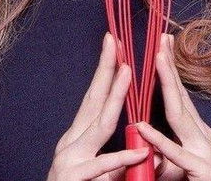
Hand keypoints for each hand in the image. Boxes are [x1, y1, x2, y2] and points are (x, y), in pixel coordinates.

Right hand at [47, 31, 158, 179]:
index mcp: (77, 139)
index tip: (115, 47)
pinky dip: (119, 160)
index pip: (93, 99)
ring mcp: (70, 161)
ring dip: (114, 97)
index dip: (105, 72)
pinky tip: (138, 151)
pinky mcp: (74, 180)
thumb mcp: (96, 175)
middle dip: (105, 70)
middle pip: (92, 101)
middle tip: (115, 43)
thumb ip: (114, 162)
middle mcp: (71, 144)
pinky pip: (101, 168)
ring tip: (128, 74)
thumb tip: (139, 148)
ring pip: (97, 125)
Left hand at [134, 33, 210, 180]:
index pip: (180, 95)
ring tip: (157, 61)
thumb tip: (145, 131)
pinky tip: (144, 127)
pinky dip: (159, 140)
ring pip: (180, 115)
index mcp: (197, 132)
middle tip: (161, 39)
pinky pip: (175, 153)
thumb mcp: (180, 163)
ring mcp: (204, 150)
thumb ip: (164, 147)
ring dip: (168, 86)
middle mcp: (203, 136)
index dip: (170, 70)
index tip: (162, 45)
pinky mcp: (201, 169)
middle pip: (181, 96)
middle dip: (170, 66)